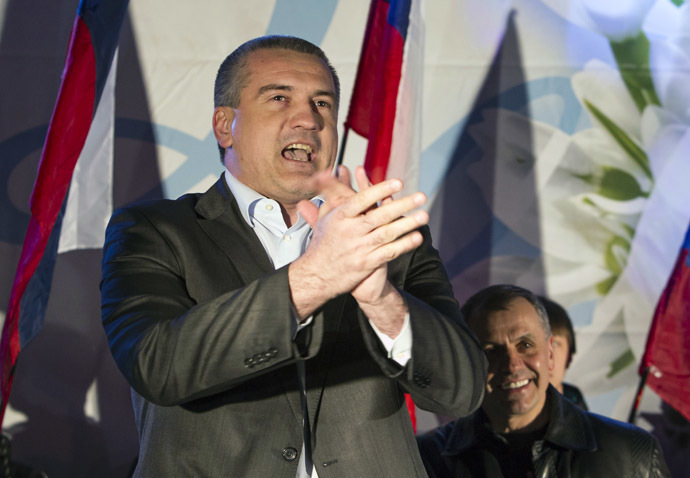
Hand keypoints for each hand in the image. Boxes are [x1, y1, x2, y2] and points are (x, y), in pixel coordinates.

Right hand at [288, 166, 428, 328]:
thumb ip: (332, 194)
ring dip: (407, 224)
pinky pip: (388, 253)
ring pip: (386, 234)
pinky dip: (403, 245)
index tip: (398, 182)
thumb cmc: (323, 243)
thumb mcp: (324, 217)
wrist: (317, 275)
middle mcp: (350, 231)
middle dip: (402, 205)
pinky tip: (417, 238)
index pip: (361, 200)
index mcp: (339, 217)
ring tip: (424, 215)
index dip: (380, 190)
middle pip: (379, 216)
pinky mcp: (366, 264)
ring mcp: (359, 248)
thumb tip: (332, 171)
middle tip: (421, 196)